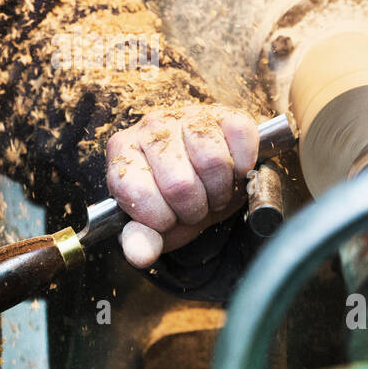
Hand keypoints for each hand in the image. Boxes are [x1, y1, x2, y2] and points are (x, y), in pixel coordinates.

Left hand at [105, 104, 258, 268]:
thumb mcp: (154, 224)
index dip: (161, 219)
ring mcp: (188, 115)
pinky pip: (241, 139)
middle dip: (193, 209)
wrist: (204, 175)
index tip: (167, 217)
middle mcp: (151, 126)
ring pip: (214, 162)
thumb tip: (141, 255)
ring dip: (220, 190)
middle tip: (195, 206)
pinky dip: (243, 165)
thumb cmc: (172, 199)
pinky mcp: (224, 113)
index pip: (139, 195)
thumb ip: (142, 239)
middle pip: (180, 184)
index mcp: (123, 152)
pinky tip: (232, 170)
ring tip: (212, 191)